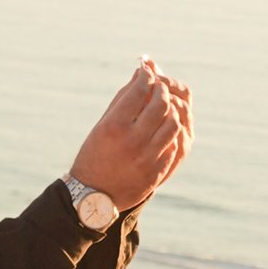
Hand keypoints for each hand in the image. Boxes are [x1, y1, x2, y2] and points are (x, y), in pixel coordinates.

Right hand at [71, 58, 191, 213]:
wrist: (94, 195)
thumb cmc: (95, 153)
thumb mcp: (102, 124)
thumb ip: (122, 98)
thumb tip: (140, 73)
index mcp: (114, 126)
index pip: (139, 91)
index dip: (146, 77)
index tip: (147, 74)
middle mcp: (131, 141)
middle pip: (160, 104)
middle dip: (162, 90)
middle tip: (159, 87)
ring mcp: (146, 158)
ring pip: (172, 124)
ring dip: (171, 110)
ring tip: (164, 107)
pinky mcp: (156, 171)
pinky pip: (173, 144)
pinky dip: (170, 132)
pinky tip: (163, 128)